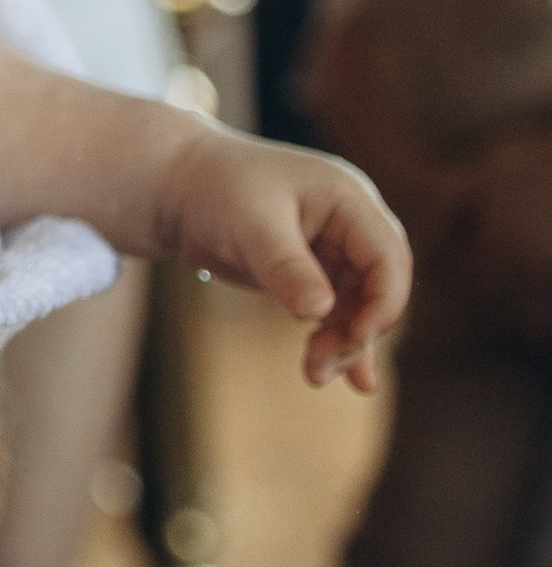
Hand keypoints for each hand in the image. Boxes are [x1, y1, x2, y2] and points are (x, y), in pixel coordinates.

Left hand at [150, 126, 410, 389]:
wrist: (179, 188)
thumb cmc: (216, 191)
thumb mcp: (251, 225)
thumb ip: (287, 267)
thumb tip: (320, 312)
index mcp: (349, 200)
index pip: (388, 257)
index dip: (383, 302)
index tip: (355, 338)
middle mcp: (350, 225)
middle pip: (380, 287)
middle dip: (360, 329)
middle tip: (321, 361)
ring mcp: (334, 251)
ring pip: (359, 307)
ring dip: (344, 344)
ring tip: (314, 376)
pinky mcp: (313, 274)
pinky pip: (337, 314)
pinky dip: (336, 342)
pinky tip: (336, 378)